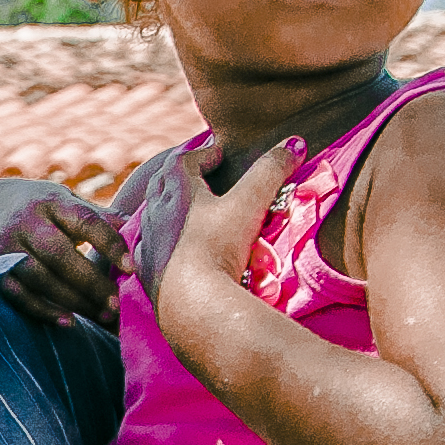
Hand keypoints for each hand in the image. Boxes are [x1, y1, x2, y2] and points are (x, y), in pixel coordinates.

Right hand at [0, 176, 129, 327]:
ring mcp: (7, 246)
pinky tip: (68, 322)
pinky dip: (42, 310)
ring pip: (39, 278)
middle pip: (59, 254)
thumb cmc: (39, 207)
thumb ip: (97, 216)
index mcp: (52, 202)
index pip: (84, 221)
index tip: (131, 268)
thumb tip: (136, 224)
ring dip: (72, 301)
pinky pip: (17, 294)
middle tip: (116, 304)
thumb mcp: (65, 202)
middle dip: (90, 282)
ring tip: (102, 317)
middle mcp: (27, 222)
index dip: (109, 244)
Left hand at [134, 132, 302, 322]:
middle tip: (200, 175)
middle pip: (163, 183)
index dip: (203, 153)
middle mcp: (157, 213)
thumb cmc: (218, 246)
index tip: (218, 153)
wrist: (190, 302)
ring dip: (168, 208)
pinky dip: (159, 243)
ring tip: (185, 210)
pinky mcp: (148, 273)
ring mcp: (149, 243)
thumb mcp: (250, 203)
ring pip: (153, 216)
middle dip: (181, 175)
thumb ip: (271, 171)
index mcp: (177, 190)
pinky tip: (169, 248)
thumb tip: (296, 142)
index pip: (185, 160)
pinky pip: (148, 250)